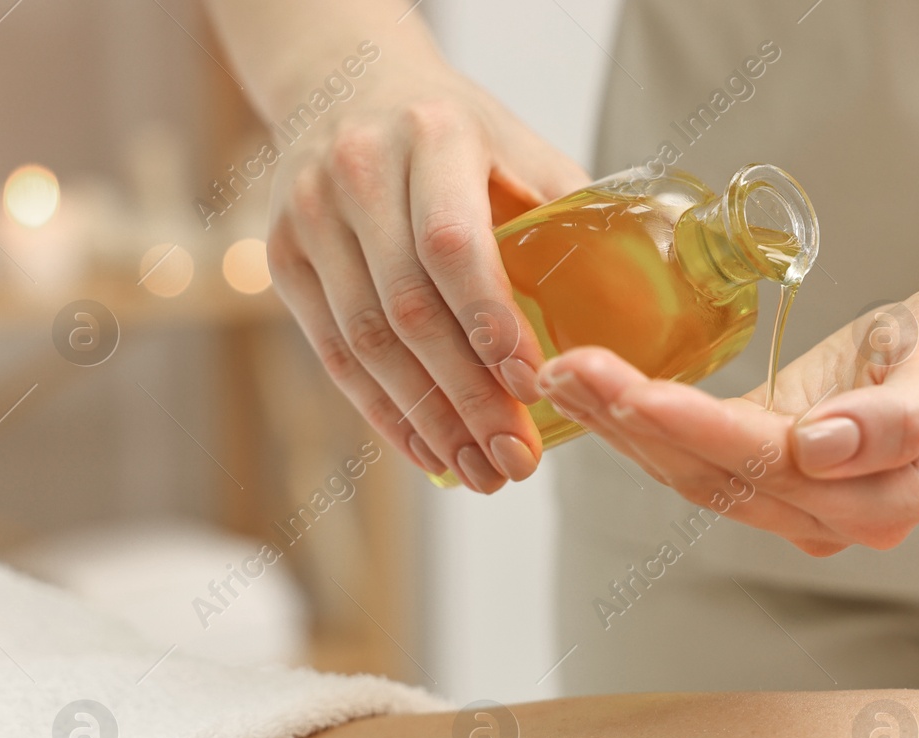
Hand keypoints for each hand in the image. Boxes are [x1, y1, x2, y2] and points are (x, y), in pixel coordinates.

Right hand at [265, 69, 588, 492]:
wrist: (347, 84)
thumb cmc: (456, 131)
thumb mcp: (519, 145)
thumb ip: (568, 215)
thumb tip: (636, 305)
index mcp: (433, 136)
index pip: (453, 245)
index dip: (491, 323)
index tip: (533, 385)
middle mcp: (358, 171)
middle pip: (410, 309)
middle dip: (468, 398)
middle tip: (516, 460)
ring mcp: (308, 215)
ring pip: (366, 343)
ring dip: (428, 420)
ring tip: (481, 471)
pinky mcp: (282, 257)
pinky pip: (333, 354)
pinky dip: (383, 412)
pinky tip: (427, 451)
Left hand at [536, 286, 918, 555]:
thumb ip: (900, 418)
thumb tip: (821, 450)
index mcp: (879, 503)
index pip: (771, 470)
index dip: (699, 433)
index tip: (636, 391)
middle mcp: (826, 519)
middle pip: (713, 479)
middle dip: (634, 426)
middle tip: (565, 370)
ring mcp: (792, 503)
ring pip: (690, 473)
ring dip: (620, 426)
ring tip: (559, 373)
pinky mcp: (766, 472)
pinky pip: (692, 454)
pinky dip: (638, 421)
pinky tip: (591, 388)